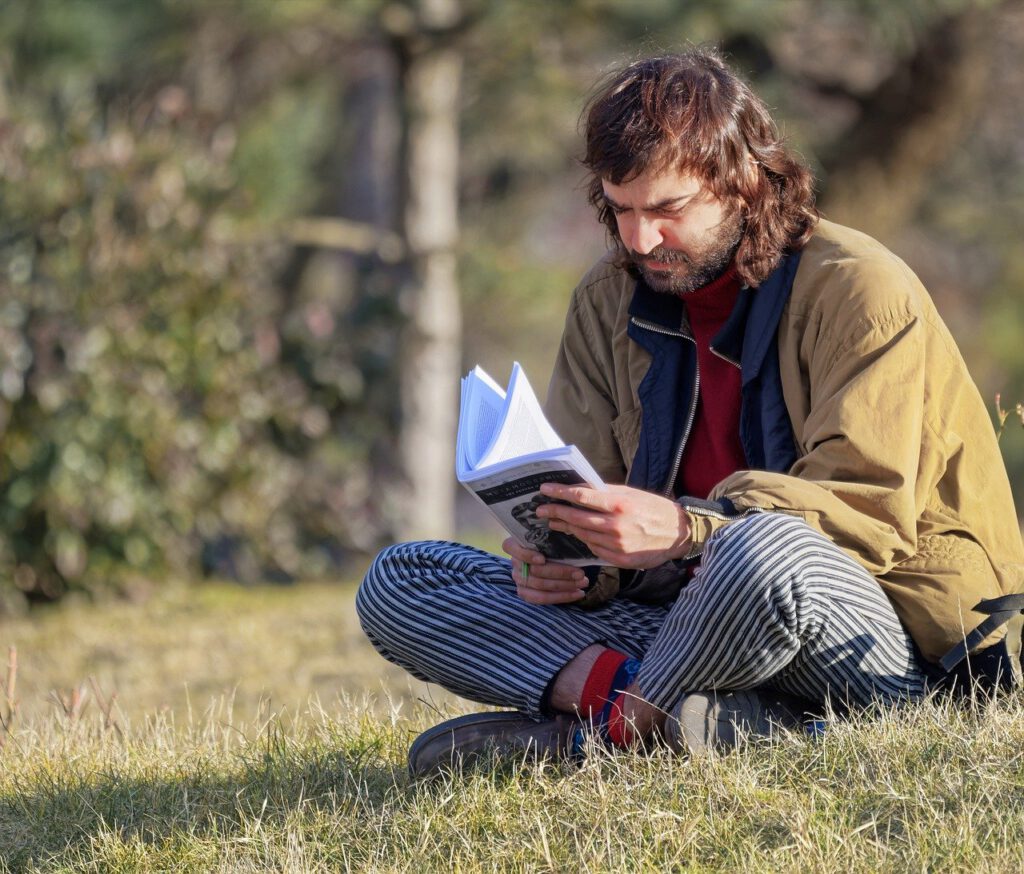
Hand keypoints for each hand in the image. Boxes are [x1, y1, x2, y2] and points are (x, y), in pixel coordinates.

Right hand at [502, 537, 587, 604]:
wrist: (550, 558)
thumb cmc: (551, 544)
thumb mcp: (551, 537)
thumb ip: (553, 537)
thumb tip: (571, 535)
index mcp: (515, 545)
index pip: (511, 548)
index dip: (526, 555)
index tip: (542, 559)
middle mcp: (515, 563)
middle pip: (534, 571)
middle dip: (560, 573)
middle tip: (580, 573)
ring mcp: (519, 580)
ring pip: (540, 586)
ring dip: (565, 586)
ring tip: (583, 582)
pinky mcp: (526, 594)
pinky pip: (542, 599)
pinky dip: (562, 597)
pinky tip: (578, 593)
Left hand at [534, 482, 690, 568]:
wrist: (678, 533)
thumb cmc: (653, 508)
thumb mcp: (631, 494)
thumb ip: (605, 493)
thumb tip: (579, 489)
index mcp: (619, 504)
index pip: (581, 496)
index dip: (560, 493)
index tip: (544, 489)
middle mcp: (616, 526)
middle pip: (576, 518)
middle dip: (555, 513)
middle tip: (540, 510)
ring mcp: (617, 545)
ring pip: (583, 535)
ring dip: (567, 527)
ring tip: (555, 522)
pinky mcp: (620, 559)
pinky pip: (594, 549)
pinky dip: (586, 541)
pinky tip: (579, 535)